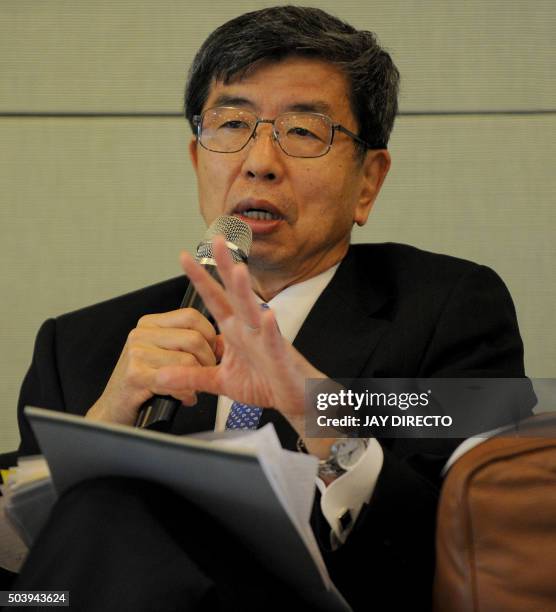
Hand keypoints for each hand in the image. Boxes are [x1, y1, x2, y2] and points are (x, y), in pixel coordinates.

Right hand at [86, 307, 217, 425]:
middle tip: (204, 375)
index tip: (211, 352)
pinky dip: (185, 393)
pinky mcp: (135, 375)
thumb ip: (192, 344)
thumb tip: (223, 342)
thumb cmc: (144, 383)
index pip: (191, 315)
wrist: (115, 408)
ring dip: (196, 381)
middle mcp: (141, 334)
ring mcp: (136, 353)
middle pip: (194, 338)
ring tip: (191, 389)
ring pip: (188, 361)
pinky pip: (176, 380)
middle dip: (208, 361)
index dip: (209, 335)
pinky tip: (184, 398)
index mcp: (151, 324)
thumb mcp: (167, 356)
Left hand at [156, 236, 326, 435]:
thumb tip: (161, 376)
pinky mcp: (279, 356)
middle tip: (216, 241)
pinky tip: (266, 316)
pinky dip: (269, 329)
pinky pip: (273, 341)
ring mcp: (265, 339)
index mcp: (235, 331)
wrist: (294, 397)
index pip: (214, 300)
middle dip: (225, 267)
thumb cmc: (264, 383)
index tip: (184, 257)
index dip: (200, 279)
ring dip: (245, 291)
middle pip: (234, 293)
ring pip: (254, 310)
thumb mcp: (220, 381)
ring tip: (237, 270)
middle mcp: (249, 329)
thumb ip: (192, 376)